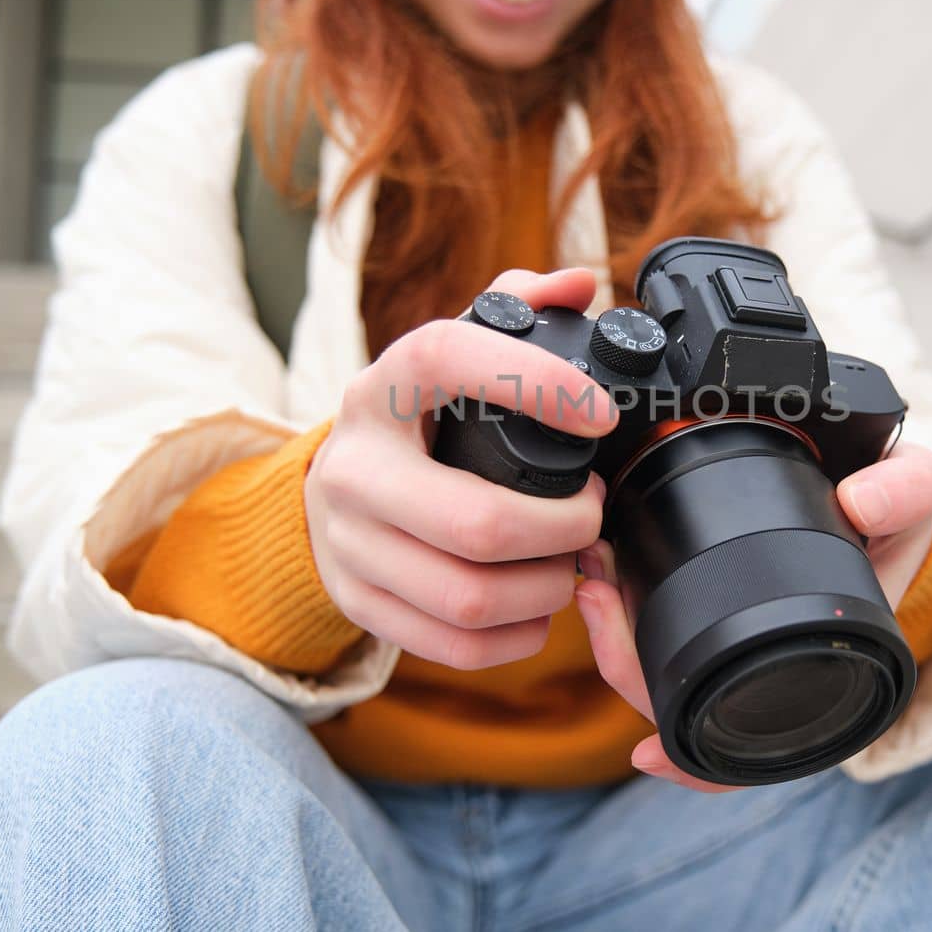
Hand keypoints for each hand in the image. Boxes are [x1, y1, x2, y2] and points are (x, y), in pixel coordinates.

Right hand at [305, 267, 618, 670]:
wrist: (332, 489)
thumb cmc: (416, 420)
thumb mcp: (449, 355)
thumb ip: (513, 306)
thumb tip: (578, 286)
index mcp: (382, 387)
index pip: (446, 358)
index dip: (534, 383)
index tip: (600, 416)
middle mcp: (354, 465)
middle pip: (477, 523)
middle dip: (564, 527)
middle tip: (592, 512)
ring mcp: (348, 543)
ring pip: (470, 598)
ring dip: (547, 588)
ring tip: (570, 562)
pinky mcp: (357, 602)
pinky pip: (452, 645)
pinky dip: (515, 637)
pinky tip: (536, 608)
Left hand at [574, 440, 931, 791]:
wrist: (873, 486)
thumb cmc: (893, 507)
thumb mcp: (914, 493)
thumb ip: (906, 492)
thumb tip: (859, 504)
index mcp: (823, 670)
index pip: (757, 748)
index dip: (700, 770)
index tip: (647, 754)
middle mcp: (773, 672)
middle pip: (685, 711)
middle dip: (626, 665)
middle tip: (597, 598)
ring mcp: (736, 643)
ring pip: (657, 676)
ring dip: (612, 635)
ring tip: (593, 575)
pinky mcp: (709, 611)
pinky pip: (653, 637)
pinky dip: (619, 614)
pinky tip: (599, 576)